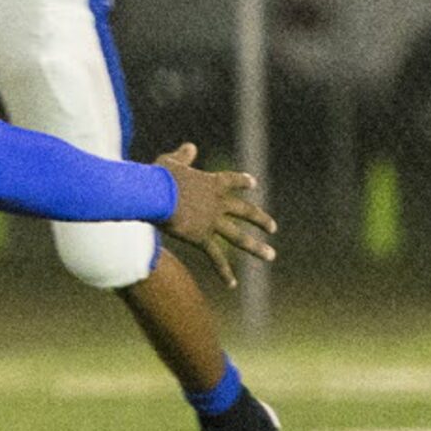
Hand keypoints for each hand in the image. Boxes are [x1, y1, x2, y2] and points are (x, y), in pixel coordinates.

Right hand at [155, 142, 276, 288]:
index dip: (243, 182)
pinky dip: (224, 271)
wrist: (157, 195)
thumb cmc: (159, 177)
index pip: (233, 181)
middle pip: (246, 212)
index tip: (253, 184)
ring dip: (256, 247)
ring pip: (239, 237)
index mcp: (213, 183)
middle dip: (260, 220)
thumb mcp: (171, 162)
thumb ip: (183, 156)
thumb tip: (190, 147)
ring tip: (270, 256)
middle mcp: (219, 203)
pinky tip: (232, 284)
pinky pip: (216, 258)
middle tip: (273, 228)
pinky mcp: (202, 238)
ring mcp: (213, 222)